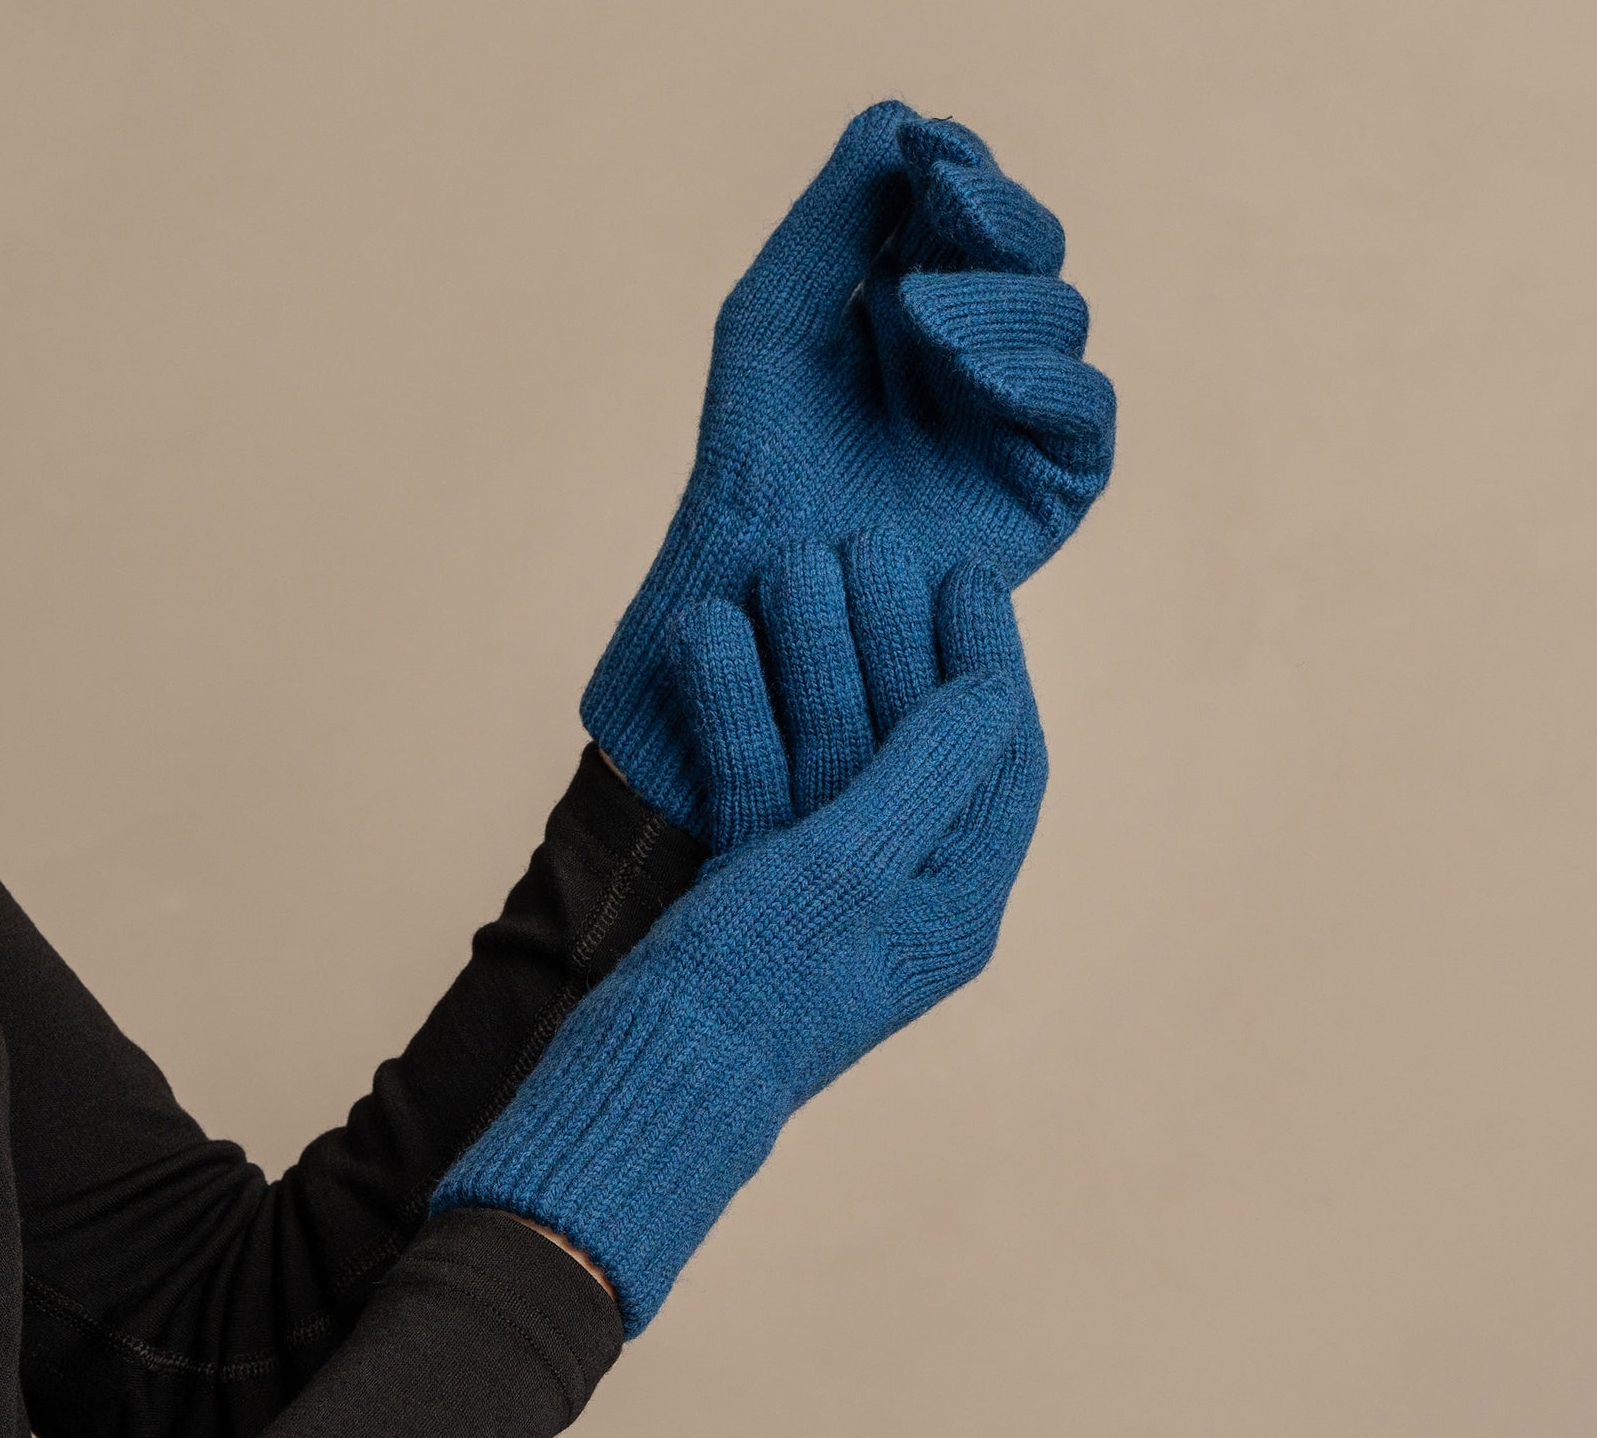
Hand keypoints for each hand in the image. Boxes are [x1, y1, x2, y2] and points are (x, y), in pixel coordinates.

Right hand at [435, 530, 1046, 1332]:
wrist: (637, 1088)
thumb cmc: (757, 993)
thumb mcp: (855, 871)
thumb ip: (923, 772)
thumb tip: (991, 690)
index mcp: (958, 900)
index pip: (997, 757)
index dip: (989, 661)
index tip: (967, 576)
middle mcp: (901, 886)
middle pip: (908, 737)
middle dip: (886, 639)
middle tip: (868, 547)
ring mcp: (823, 878)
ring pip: (827, 742)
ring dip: (806, 656)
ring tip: (788, 562)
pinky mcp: (752, 874)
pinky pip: (757, 771)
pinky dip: (735, 705)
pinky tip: (710, 630)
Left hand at [580, 103, 1110, 839]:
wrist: (761, 580)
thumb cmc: (753, 454)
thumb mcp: (775, 320)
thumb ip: (831, 223)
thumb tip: (899, 115)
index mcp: (913, 296)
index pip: (966, 207)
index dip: (959, 171)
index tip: (924, 150)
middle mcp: (978, 346)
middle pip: (1029, 247)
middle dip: (994, 216)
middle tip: (946, 202)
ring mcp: (1019, 412)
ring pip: (1061, 316)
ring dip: (999, 300)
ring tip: (919, 319)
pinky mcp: (1052, 480)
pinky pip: (1083, 409)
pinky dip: (1041, 377)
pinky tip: (975, 372)